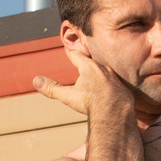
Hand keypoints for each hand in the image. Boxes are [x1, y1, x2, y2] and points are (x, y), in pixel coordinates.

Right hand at [33, 41, 159, 128]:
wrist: (116, 112)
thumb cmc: (91, 102)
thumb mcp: (68, 96)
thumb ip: (52, 88)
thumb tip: (36, 80)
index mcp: (89, 67)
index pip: (77, 56)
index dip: (71, 53)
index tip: (68, 49)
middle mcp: (103, 69)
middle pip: (92, 63)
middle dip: (86, 62)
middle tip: (83, 59)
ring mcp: (115, 78)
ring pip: (105, 72)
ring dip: (100, 74)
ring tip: (97, 76)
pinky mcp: (124, 88)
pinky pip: (115, 84)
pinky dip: (111, 86)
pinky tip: (110, 91)